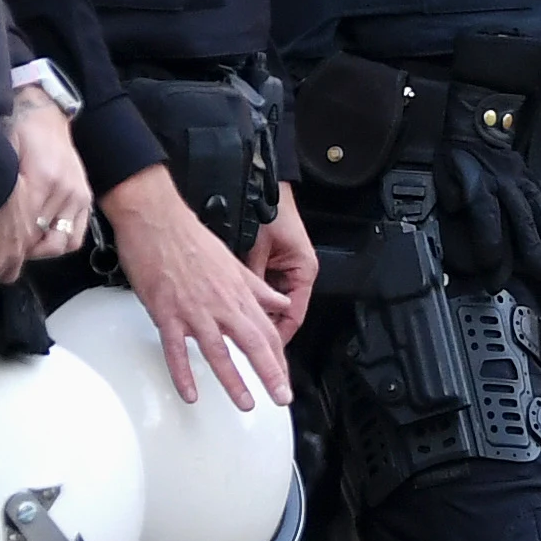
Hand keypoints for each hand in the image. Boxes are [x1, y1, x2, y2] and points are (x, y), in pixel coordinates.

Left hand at [7, 90, 91, 260]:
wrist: (44, 112)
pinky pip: (76, 236)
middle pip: (38, 238)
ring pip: (59, 243)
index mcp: (42, 179)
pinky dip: (59, 244)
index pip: (23, 228)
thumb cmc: (18, 130)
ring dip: (38, 252)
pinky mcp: (85, 198)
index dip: (4, 246)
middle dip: (17, 253)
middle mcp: (64, 191)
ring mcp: (77, 196)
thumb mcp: (2, 153)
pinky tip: (42, 242)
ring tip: (20, 250)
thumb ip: (0, 187)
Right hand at [105, 166, 290, 410]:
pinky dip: (183, 373)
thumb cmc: (189, 237)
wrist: (155, 219)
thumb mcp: (232, 262)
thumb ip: (257, 287)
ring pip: (218, 351)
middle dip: (270, 374)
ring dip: (233, 380)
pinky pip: (176, 349)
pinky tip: (190, 393)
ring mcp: (194, 310)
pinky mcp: (166, 312)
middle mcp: (221, 303)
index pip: (267, 330)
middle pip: (253, 343)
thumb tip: (280, 302)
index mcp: (238, 291)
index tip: (284, 378)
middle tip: (281, 398)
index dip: (279, 357)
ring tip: (245, 403)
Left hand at [254, 185, 318, 340]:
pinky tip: (237, 307)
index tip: (267, 354)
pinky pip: (263, 289)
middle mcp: (296, 273)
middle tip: (252, 352)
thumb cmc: (269, 210)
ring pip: (271, 303)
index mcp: (303, 272)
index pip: (294, 316)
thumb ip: (254, 282)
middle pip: (283, 314)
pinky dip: (253, 299)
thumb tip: (245, 309)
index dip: (279, 338)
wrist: (262, 186)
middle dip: (268, 332)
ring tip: (241, 334)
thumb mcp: (259, 250)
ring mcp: (284, 269)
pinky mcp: (271, 263)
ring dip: (259, 316)